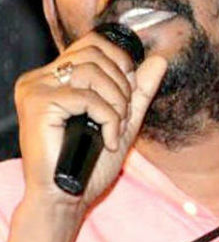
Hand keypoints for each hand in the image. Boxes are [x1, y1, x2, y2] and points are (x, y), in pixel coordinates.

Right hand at [9, 31, 166, 241]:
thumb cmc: (91, 162)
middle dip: (121, 84)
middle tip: (122, 114)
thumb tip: (160, 59)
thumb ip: (140, 89)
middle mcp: (41, 77)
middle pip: (95, 53)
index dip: (119, 60)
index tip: (129, 88)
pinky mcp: (37, 104)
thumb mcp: (123, 118)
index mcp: (55, 76)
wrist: (68, 197)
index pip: (92, 43)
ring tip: (116, 127)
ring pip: (91, 71)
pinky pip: (86, 97)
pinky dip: (107, 118)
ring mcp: (36, 89)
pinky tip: (107, 140)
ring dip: (116, 101)